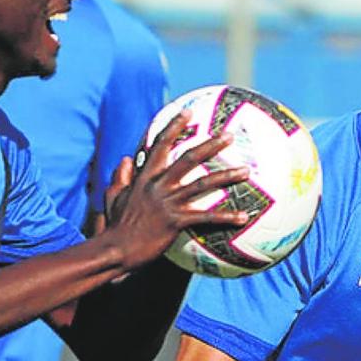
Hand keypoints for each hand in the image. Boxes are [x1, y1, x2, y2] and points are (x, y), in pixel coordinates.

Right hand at [104, 112, 255, 269]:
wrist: (115, 249)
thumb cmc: (115, 226)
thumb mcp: (113, 197)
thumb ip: (120, 177)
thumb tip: (125, 159)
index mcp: (145, 177)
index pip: (160, 145)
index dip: (174, 127)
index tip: (188, 111)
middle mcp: (158, 186)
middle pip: (188, 159)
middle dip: (210, 145)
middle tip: (230, 135)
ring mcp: (168, 203)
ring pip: (202, 184)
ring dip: (226, 176)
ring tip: (247, 171)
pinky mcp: (175, 222)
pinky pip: (206, 218)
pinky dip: (226, 217)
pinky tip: (244, 217)